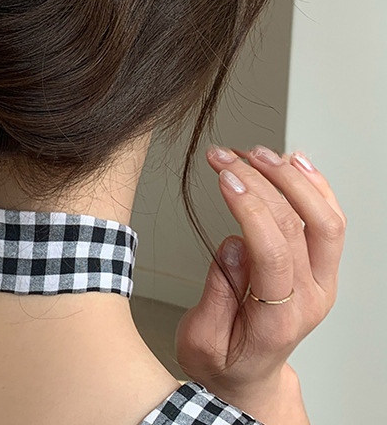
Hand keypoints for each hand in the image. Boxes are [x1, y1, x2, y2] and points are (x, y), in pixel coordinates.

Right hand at [174, 145, 345, 397]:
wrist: (247, 376)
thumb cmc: (222, 360)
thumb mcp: (200, 342)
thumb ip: (216, 296)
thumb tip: (232, 244)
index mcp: (278, 320)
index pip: (273, 252)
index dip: (249, 208)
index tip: (224, 178)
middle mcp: (311, 298)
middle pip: (300, 226)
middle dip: (261, 181)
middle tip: (226, 157)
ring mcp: (322, 281)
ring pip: (325, 219)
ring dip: (291, 178)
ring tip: (256, 152)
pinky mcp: (320, 267)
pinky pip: (329, 220)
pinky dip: (315, 185)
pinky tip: (294, 161)